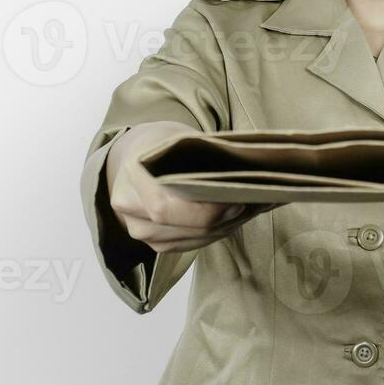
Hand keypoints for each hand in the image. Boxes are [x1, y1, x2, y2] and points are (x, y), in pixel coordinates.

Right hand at [105, 121, 283, 253]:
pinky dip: (217, 232)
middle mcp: (130, 207)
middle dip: (225, 219)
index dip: (206, 212)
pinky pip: (192, 245)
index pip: (166, 208)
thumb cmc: (164, 145)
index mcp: (133, 174)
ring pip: (194, 239)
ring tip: (249, 209)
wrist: (140, 157)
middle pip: (185, 228)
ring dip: (226, 226)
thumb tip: (245, 180)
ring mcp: (140, 230)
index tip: (237, 201)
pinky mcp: (156, 244)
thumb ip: (205, 161)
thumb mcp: (181, 139)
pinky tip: (234, 218)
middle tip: (253, 205)